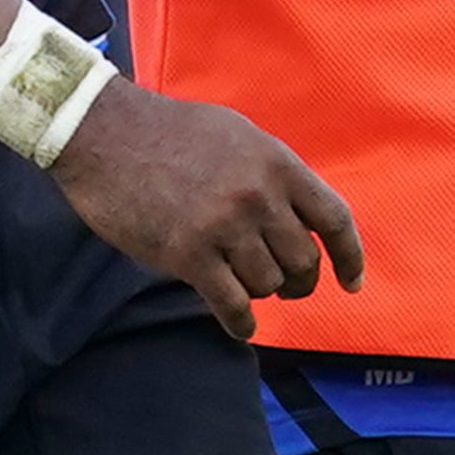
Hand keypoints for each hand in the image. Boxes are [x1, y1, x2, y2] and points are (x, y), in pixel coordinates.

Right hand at [51, 83, 361, 341]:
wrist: (103, 133)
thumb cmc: (168, 131)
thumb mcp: (237, 135)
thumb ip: (272, 172)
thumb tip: (297, 213)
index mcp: (277, 164)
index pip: (334, 220)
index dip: (349, 258)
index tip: (351, 283)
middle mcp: (258, 197)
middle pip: (303, 262)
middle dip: (298, 282)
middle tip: (284, 287)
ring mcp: (224, 227)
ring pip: (267, 285)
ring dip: (259, 293)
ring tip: (242, 286)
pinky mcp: (188, 255)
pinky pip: (232, 304)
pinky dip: (240, 321)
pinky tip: (237, 323)